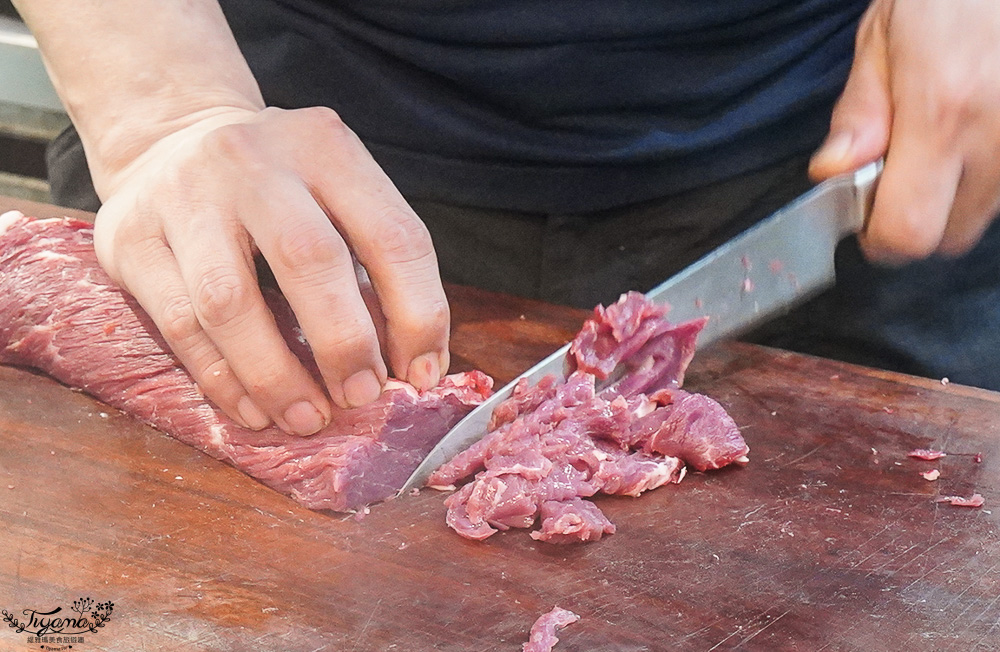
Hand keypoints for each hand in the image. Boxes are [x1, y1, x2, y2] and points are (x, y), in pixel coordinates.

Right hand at [94, 106, 449, 433]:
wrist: (169, 136)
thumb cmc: (277, 187)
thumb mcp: (334, 193)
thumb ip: (372, 266)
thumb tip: (409, 365)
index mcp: (326, 148)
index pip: (394, 235)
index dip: (418, 314)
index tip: (421, 374)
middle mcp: (254, 162)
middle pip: (309, 259)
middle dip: (343, 344)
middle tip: (360, 397)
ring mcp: (183, 196)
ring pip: (231, 303)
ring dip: (276, 376)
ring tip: (306, 417)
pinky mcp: (129, 238)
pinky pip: (179, 325)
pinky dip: (223, 380)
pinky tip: (255, 410)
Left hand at [809, 0, 999, 261]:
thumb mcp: (883, 36)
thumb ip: (858, 112)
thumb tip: (833, 171)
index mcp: (941, 110)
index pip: (907, 231)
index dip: (879, 238)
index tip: (864, 218)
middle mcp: (996, 133)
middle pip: (949, 235)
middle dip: (917, 216)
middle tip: (903, 167)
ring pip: (984, 214)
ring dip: (956, 194)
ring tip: (947, 132)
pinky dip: (987, 171)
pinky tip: (976, 126)